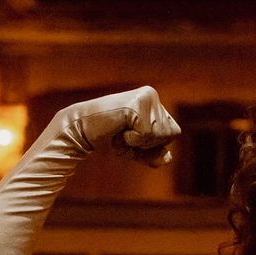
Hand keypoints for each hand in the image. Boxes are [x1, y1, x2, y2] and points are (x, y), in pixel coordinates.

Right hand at [57, 86, 181, 166]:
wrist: (81, 130)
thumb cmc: (110, 139)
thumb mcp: (136, 150)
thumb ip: (154, 155)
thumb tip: (169, 158)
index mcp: (155, 102)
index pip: (174, 133)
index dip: (155, 144)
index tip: (134, 136)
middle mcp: (152, 95)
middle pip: (170, 134)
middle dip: (148, 144)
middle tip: (126, 134)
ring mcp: (146, 97)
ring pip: (160, 135)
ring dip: (139, 141)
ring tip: (122, 131)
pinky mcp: (137, 104)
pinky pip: (147, 134)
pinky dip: (132, 139)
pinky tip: (119, 129)